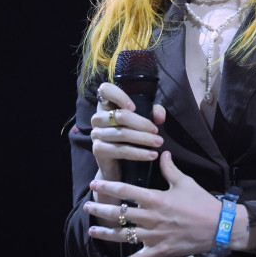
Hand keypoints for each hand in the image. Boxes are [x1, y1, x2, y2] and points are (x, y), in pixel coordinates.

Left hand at [83, 151, 221, 256]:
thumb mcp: (185, 181)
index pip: (125, 191)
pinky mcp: (158, 252)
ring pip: (123, 236)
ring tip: (92, 230)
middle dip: (100, 209)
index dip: (107, 187)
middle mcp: (150, 218)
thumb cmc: (201, 202)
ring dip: (105, 233)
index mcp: (155, 198)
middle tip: (87, 206)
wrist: (218, 227)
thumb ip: (169, 168)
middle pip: (119, 213)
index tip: (94, 184)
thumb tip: (162, 152)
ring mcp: (153, 237)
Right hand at [90, 82, 165, 198]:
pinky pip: (121, 150)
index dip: (119, 95)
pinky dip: (138, 153)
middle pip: (119, 115)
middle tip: (157, 132)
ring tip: (158, 143)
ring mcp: (96, 134)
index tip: (134, 107)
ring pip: (122, 133)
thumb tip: (159, 116)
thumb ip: (153, 113)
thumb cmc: (130, 139)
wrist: (119, 167)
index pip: (105, 89)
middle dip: (142, 123)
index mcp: (106, 106)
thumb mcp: (143, 122)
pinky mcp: (98, 150)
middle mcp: (98, 118)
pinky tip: (151, 155)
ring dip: (143, 139)